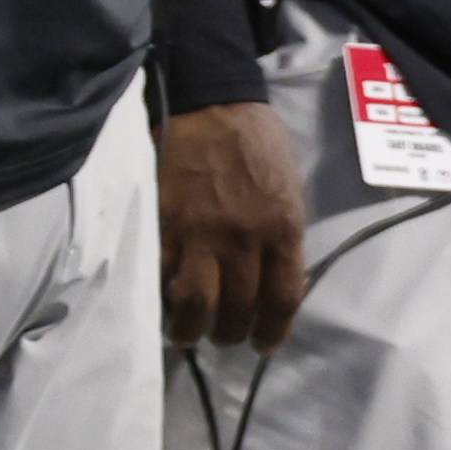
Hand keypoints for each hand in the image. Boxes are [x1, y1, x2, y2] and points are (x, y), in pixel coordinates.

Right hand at [156, 101, 308, 351]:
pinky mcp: (165, 224)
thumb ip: (282, 235)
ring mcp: (201, 234)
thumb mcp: (289, 190)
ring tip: (188, 333)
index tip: (263, 345)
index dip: (273, 331)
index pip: (283, 298)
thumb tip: (272, 276)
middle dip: (230, 334)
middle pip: (237, 309)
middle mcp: (244, 239)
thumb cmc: (259, 143)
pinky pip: (161, 275)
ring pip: (194, 304)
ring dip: (191, 329)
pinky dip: (160, 295)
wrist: (214, 105)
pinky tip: (162, 301)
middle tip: (223, 337)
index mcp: (283, 230)